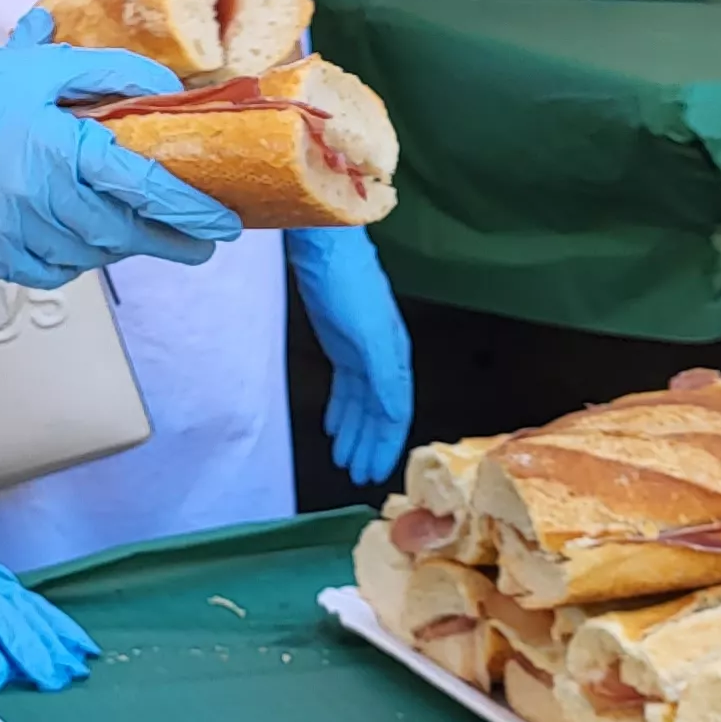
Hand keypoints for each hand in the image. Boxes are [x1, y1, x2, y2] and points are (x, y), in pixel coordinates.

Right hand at [0, 15, 241, 289]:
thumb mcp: (43, 68)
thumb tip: (166, 88)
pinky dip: (80, 261)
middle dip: (174, 240)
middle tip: (203, 242)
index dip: (189, 208)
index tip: (223, 221)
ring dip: (127, 248)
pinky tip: (91, 243)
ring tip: (147, 236)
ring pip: (94, 254)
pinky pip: (55, 270)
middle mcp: (39, 197)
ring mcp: (15, 233)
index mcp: (58, 147)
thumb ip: (109, 74)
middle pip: (127, 232)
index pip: (142, 186)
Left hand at [285, 225, 412, 484]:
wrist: (325, 245)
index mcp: (394, 359)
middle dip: (369, 445)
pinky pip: (345, 385)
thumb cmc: (347, 285)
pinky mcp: (340, 341)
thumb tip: (394, 416)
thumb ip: (383, 376)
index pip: (394, 414)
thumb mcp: (369, 335)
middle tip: (358, 476)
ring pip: (361, 402)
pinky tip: (333, 424)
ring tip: (345, 459)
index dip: (385, 445)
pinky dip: (341, 407)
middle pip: (378, 412)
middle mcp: (383, 358)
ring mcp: (361, 349)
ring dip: (354, 431)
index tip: (376, 474)